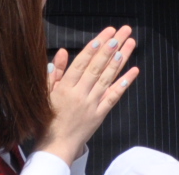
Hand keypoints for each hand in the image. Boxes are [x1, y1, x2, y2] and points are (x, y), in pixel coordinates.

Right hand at [39, 26, 140, 164]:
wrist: (55, 147)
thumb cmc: (47, 119)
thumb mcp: (44, 94)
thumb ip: (54, 73)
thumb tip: (63, 52)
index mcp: (65, 88)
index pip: (82, 62)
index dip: (95, 47)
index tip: (107, 33)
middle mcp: (80, 94)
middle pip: (98, 67)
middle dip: (111, 47)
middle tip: (122, 32)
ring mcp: (92, 104)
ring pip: (108, 78)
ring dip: (120, 60)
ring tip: (129, 44)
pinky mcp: (100, 114)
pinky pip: (113, 97)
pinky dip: (124, 83)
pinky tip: (133, 71)